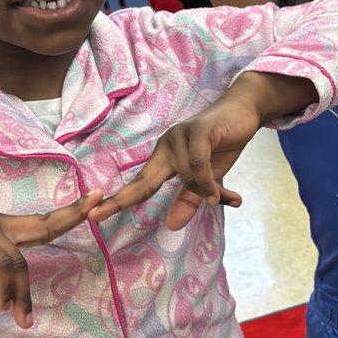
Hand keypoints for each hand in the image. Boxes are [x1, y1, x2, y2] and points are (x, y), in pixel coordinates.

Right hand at [0, 191, 102, 327]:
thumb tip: (12, 290)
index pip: (40, 222)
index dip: (69, 213)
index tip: (95, 201)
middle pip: (43, 223)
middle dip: (73, 215)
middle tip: (100, 206)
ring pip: (19, 262)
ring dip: (22, 295)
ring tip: (19, 317)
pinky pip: (0, 265)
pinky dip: (5, 288)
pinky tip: (0, 304)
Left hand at [89, 92, 261, 230]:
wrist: (243, 111)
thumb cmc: (223, 144)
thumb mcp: (208, 179)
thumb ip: (189, 200)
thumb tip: (172, 225)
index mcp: (164, 158)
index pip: (139, 184)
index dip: (118, 201)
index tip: (93, 216)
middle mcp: (166, 146)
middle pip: (144, 180)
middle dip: (121, 199)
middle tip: (96, 217)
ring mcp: (180, 136)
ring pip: (184, 177)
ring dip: (205, 191)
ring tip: (221, 199)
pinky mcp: (198, 130)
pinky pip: (198, 163)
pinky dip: (207, 182)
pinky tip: (216, 197)